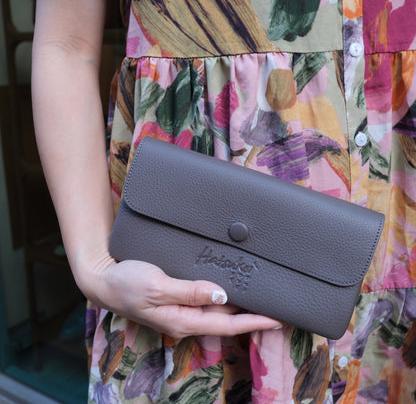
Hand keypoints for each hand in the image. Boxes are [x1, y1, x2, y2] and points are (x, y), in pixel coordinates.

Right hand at [84, 258, 281, 338]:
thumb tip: (222, 295)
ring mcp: (181, 310)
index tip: (277, 318)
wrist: (104, 279)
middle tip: (276, 306)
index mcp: (182, 319)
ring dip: (239, 306)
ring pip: (217, 310)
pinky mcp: (176, 299)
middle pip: (225, 319)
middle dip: (252, 315)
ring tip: (260, 297)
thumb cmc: (126, 283)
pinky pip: (205, 300)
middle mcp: (185, 318)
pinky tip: (230, 288)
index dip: (254, 322)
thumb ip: (189, 292)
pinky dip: (222, 296)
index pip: (226, 325)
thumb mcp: (157, 286)